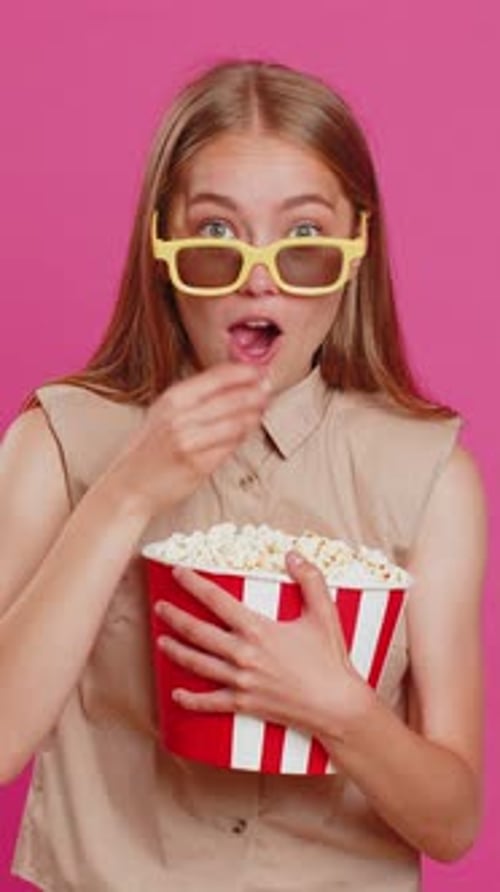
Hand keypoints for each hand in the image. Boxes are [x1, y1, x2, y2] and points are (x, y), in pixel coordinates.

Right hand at [107, 362, 269, 517]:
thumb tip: (236, 381)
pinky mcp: (199, 464)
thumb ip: (196, 397)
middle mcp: (180, 417)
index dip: (245, 372)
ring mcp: (190, 441)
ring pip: (236, 422)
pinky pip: (231, 446)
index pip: (218, 376)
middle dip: (257, 392)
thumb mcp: (165, 412)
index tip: (261, 371)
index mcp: (172, 398)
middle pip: (232, 398)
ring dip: (254, 415)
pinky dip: (242, 437)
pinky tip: (246, 432)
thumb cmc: (152, 447)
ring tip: (260, 411)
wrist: (130, 484)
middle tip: (268, 390)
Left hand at [155, 552, 368, 738]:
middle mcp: (243, 654)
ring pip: (198, 664)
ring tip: (160, 641)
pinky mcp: (244, 703)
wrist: (336, 705)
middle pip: (198, 632)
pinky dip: (191, 700)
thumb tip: (293, 554)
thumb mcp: (324, 613)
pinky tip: (177, 694)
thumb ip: (309, 579)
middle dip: (175, 617)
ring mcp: (241, 681)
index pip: (217, 600)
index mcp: (258, 629)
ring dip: (176, 651)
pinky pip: (210, 702)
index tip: (178, 572)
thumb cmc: (330, 659)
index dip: (194, 584)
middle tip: (159, 607)